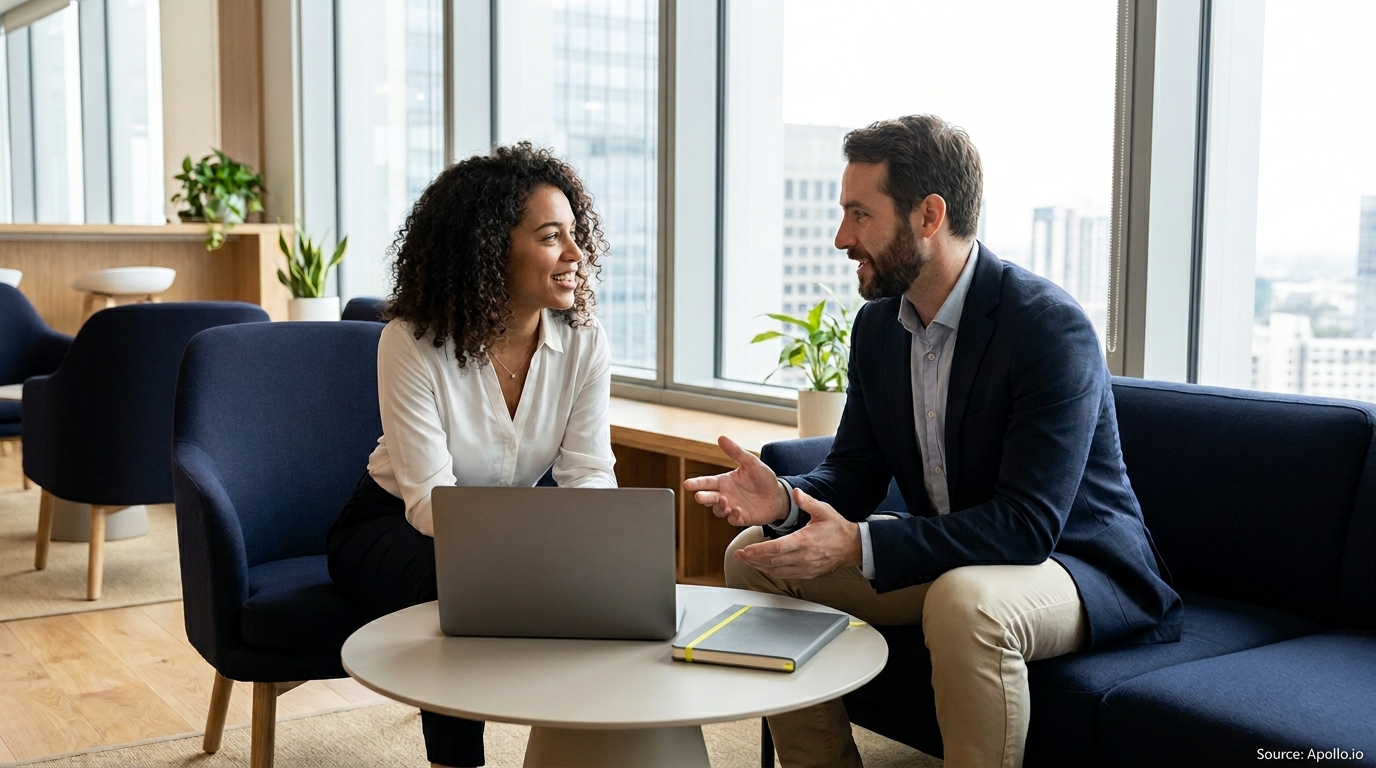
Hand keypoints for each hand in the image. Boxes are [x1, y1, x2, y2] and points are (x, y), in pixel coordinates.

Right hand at [682, 436, 789, 526]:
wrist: (778, 496)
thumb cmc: (763, 478)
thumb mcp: (751, 463)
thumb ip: (736, 452)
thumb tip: (721, 437)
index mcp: (724, 481)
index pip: (706, 482)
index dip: (696, 483)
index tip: (687, 484)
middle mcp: (725, 495)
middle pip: (708, 498)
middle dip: (703, 497)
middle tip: (699, 496)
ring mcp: (732, 507)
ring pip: (718, 510)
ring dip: (719, 507)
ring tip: (726, 502)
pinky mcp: (741, 518)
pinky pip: (733, 519)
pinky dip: (733, 516)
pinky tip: (737, 511)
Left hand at [733, 487, 861, 578]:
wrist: (853, 547)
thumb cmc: (838, 528)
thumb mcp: (824, 510)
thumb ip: (807, 502)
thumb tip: (795, 492)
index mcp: (805, 540)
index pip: (777, 548)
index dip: (758, 551)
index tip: (744, 550)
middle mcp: (803, 557)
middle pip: (772, 561)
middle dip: (752, 559)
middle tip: (738, 555)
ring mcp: (805, 568)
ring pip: (777, 570)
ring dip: (760, 566)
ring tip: (746, 560)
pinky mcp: (807, 574)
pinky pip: (785, 575)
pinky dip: (772, 571)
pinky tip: (763, 566)